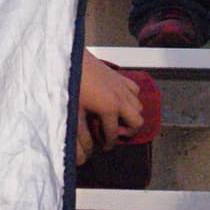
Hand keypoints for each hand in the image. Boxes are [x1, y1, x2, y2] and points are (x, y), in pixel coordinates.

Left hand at [77, 50, 142, 164]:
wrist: (70, 57)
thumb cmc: (70, 81)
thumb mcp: (73, 111)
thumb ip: (81, 132)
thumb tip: (84, 151)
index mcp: (109, 108)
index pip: (113, 133)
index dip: (108, 143)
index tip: (104, 147)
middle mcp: (121, 99)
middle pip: (137, 122)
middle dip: (128, 131)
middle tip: (114, 132)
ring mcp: (122, 87)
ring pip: (139, 107)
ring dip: (131, 115)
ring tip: (116, 118)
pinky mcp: (119, 77)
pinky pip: (135, 91)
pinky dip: (131, 98)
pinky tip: (119, 100)